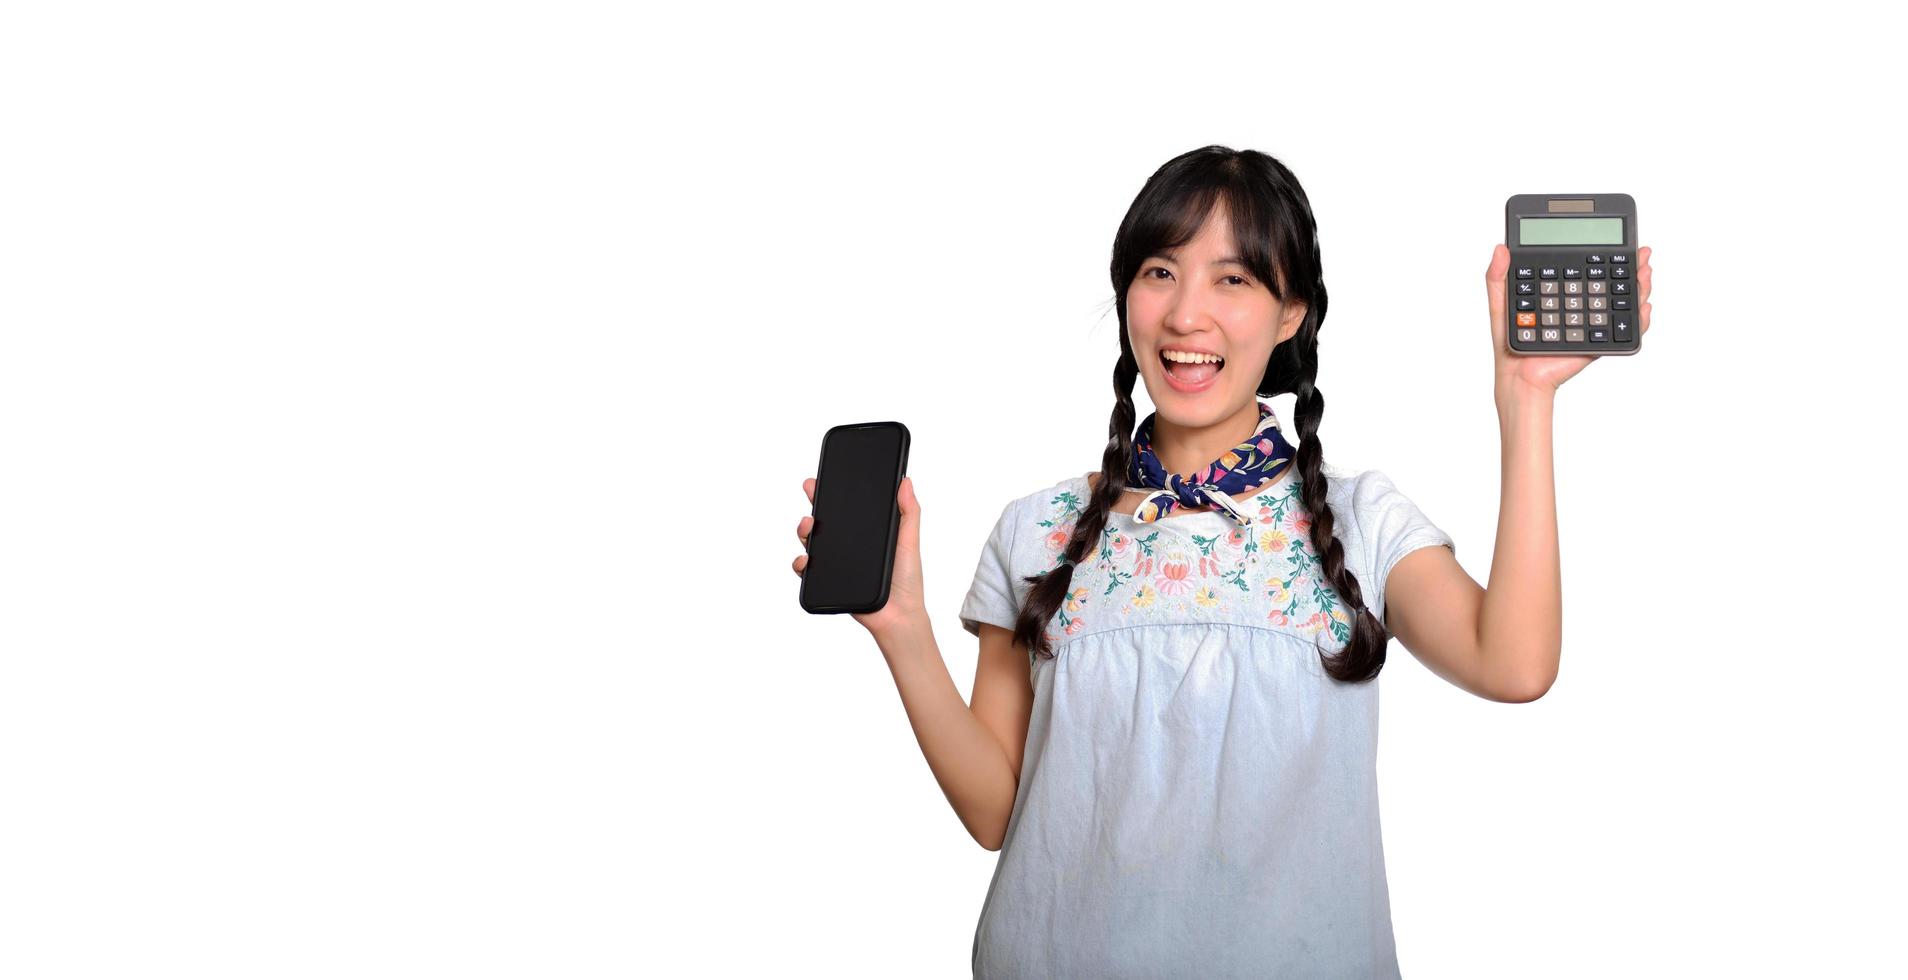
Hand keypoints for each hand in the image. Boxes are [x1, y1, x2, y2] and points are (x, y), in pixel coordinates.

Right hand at [794, 475, 928, 638]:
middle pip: (825, 521)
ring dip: (804, 530)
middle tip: (811, 489)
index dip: (834, 492)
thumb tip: (906, 482)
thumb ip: (909, 512)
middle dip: (814, 503)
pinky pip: (807, 571)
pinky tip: (806, 558)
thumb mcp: (909, 541)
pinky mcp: (828, 582)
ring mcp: (837, 563)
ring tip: (808, 525)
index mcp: (867, 533)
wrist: (899, 616)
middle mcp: (849, 546)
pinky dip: (800, 562)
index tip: (825, 477)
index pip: (847, 508)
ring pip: (811, 541)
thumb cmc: (908, 581)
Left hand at [1487, 243, 1652, 397]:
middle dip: (1632, 268)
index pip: (1588, 268)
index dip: (1607, 255)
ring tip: (1644, 275)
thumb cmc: (1510, 345)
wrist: (1518, 376)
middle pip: (1613, 283)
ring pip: (1623, 303)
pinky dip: (1639, 320)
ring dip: (1640, 287)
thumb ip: (1498, 276)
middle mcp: (1581, 306)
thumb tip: (1499, 248)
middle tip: (1641, 256)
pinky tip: (1643, 307)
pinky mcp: (1598, 342)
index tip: (1620, 243)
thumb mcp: (1500, 304)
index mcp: (1562, 293)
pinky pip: (1624, 332)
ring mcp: (1592, 323)